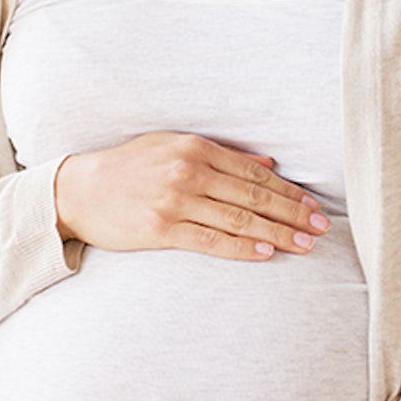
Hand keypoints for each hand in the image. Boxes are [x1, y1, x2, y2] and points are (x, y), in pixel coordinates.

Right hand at [53, 132, 329, 260]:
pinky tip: (266, 253)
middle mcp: (188, 171)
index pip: (253, 172)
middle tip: (321, 227)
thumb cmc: (127, 168)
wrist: (79, 190)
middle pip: (252, 195)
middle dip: (292, 213)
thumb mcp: (171, 147)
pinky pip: (211, 240)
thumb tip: (266, 165)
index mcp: (194, 147)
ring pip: (238, 218)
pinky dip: (242, 247)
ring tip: (304, 245)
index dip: (287, 191)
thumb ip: (219, 155)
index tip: (312, 206)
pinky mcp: (161, 228)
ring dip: (276, 233)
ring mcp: (175, 200)